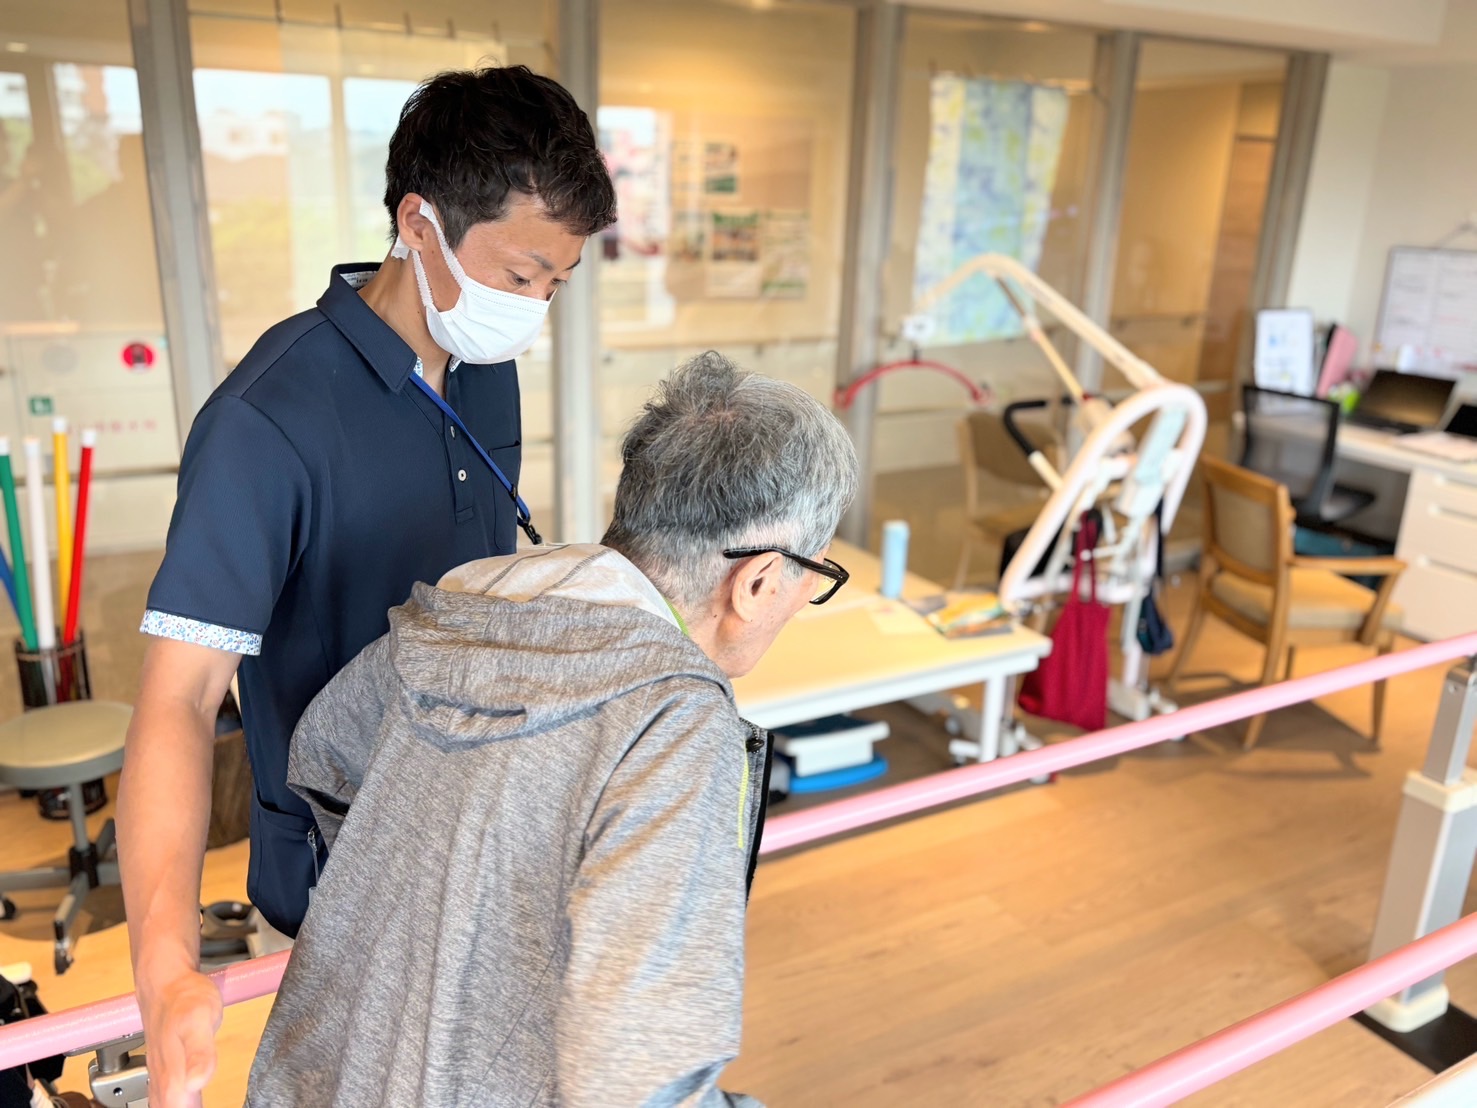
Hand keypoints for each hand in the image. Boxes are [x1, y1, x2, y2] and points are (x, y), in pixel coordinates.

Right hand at [139, 967, 222, 1107]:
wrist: (165, 984)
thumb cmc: (184, 999)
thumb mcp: (200, 1020)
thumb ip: (200, 1053)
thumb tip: (197, 1084)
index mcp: (172, 1083)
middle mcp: (164, 1088)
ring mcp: (164, 1083)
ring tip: (199, 1106)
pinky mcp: (168, 1077)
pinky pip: (172, 1105)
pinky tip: (193, 1106)